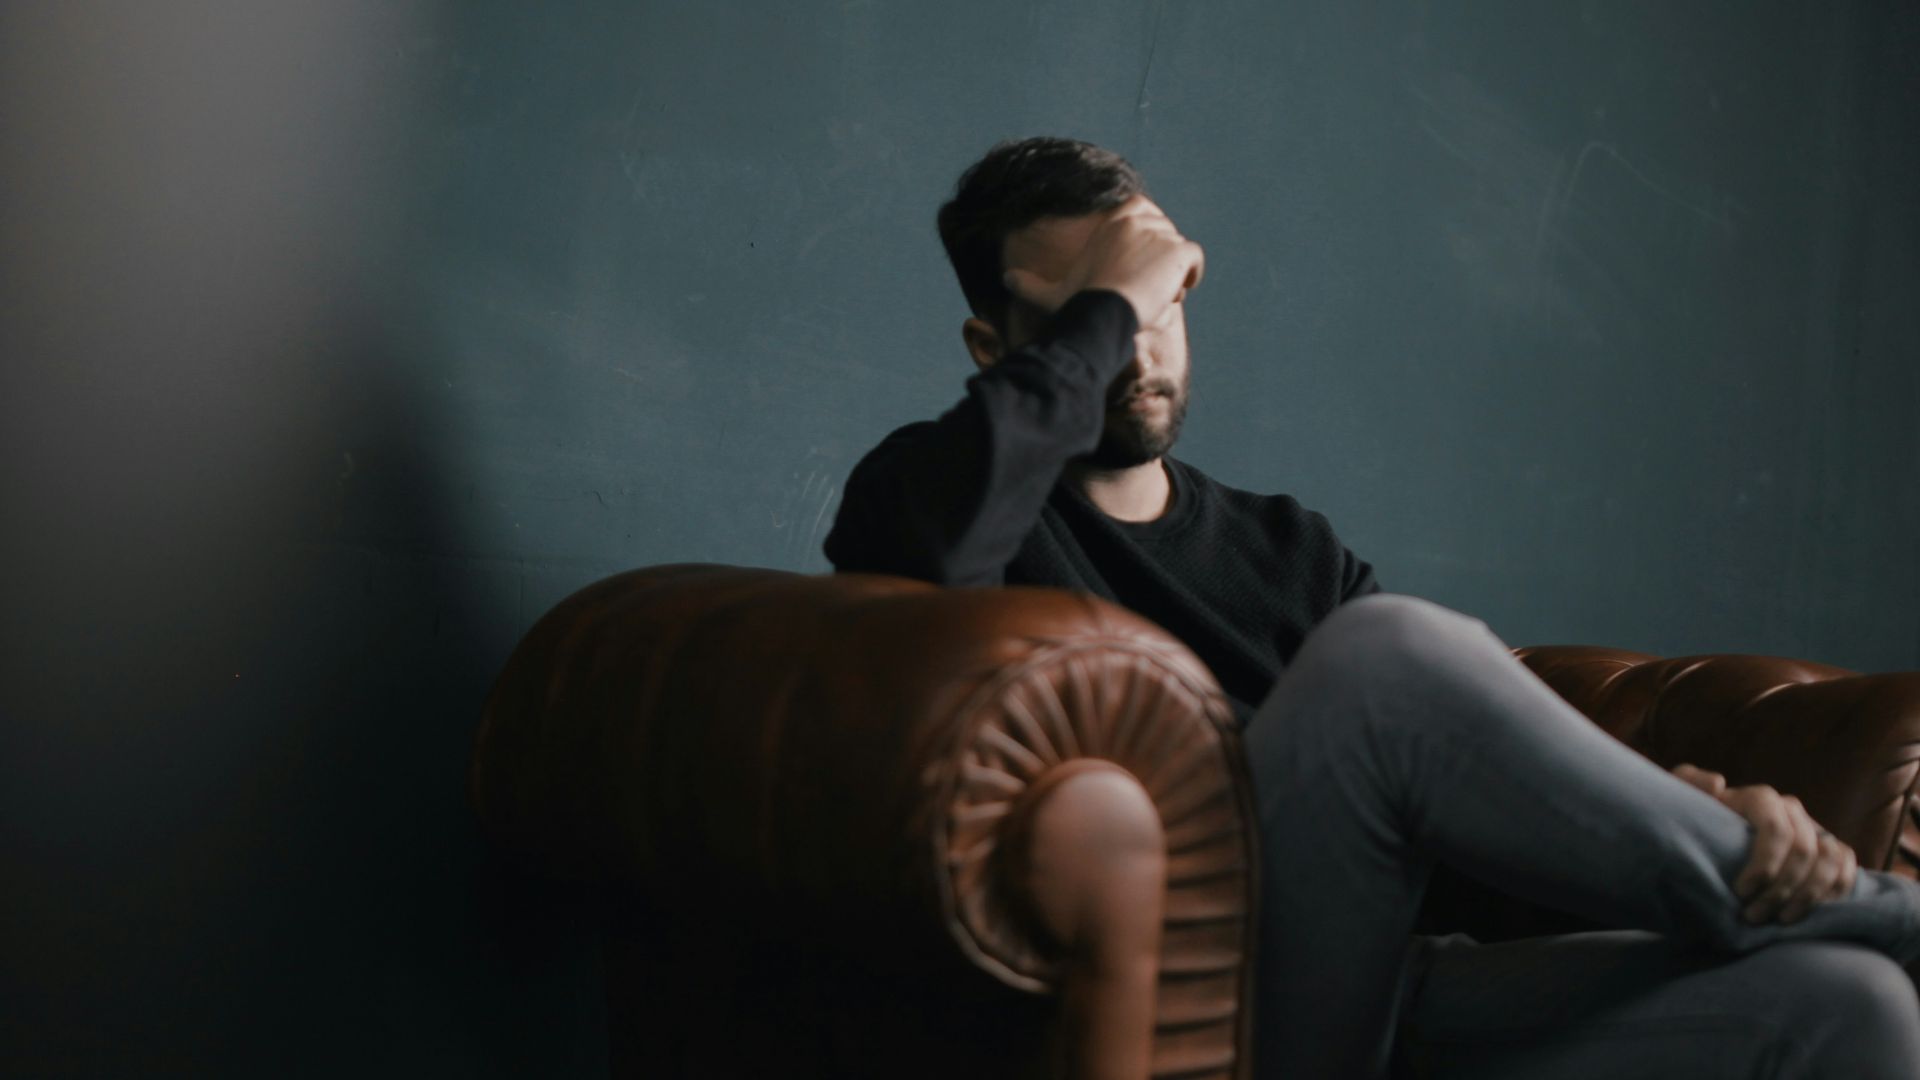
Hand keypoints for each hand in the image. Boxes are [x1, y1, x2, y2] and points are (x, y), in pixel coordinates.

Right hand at [1002, 196, 1204, 328]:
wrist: (1103, 312)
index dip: (1143, 243)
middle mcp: (1138, 218)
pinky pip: (1194, 260)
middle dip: (1158, 260)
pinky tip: (1174, 293)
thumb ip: (1029, 284)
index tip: (1135, 268)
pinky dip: (1190, 276)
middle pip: (1163, 235)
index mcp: (1114, 219)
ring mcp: (1160, 232)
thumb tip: (1005, 279)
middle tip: (1143, 289)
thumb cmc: (1078, 303)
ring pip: (1177, 251)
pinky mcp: (1179, 250)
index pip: (1144, 216)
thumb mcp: (1051, 293)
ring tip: (1154, 297)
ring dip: (1171, 274)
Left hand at [1672, 764, 1856, 923]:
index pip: (1776, 828)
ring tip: (1781, 920)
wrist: (1710, 839)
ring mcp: (1814, 830)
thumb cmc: (1695, 822)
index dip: (1764, 864)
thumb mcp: (1682, 800)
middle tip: (1754, 916)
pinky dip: (1835, 892)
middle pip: (1803, 850)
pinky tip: (1810, 912)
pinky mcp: (1829, 850)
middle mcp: (1792, 811)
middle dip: (1781, 889)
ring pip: (1829, 860)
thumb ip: (1688, 783)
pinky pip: (1846, 867)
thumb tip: (1718, 784)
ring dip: (1809, 895)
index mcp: (1760, 799)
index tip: (1741, 892)